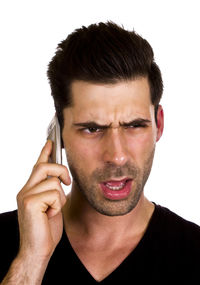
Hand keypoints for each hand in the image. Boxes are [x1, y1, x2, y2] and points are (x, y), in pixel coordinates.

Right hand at [17, 140, 70, 260]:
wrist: (38, 250)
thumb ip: (52, 190)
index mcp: (30, 190)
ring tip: (53, 210)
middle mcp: (25, 190)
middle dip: (60, 171)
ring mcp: (25, 195)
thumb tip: (60, 178)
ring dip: (60, 197)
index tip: (50, 142)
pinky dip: (57, 205)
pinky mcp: (29, 202)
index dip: (44, 153)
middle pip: (44, 167)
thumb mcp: (52, 205)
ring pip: (53, 182)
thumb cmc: (46, 229)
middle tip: (67, 181)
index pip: (37, 166)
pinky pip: (54, 194)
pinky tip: (50, 215)